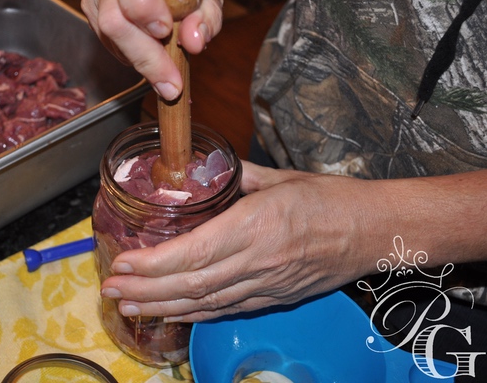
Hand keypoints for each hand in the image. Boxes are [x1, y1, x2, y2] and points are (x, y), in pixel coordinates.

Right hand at [81, 0, 222, 99]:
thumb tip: (193, 42)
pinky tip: (150, 47)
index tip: (167, 32)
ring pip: (108, 36)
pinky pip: (106, 38)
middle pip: (114, 22)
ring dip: (140, 57)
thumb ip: (206, 11)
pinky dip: (130, 51)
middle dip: (145, 59)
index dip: (149, 18)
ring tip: (167, 63)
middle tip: (171, 85)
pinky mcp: (90, 2)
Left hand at [100, 161, 387, 321]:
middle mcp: (258, 260)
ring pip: (205, 303)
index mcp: (257, 224)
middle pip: (192, 284)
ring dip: (163, 307)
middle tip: (112, 289)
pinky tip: (171, 315)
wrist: (373, 231)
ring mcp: (266, 285)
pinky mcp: (274, 298)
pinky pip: (227, 311)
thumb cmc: (331, 199)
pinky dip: (194, 315)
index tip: (124, 262)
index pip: (195, 252)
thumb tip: (205, 170)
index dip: (154, 263)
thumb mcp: (280, 176)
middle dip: (147, 289)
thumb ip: (238, 175)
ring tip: (129, 307)